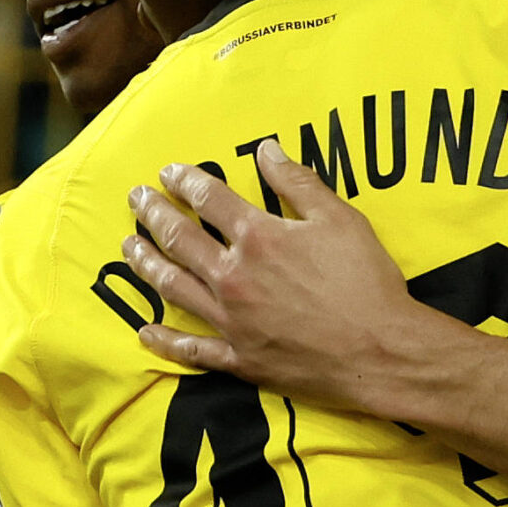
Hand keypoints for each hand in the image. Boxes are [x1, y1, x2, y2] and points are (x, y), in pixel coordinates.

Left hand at [125, 138, 448, 414]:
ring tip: (129, 248)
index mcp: (258, 238)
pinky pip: (190, 349)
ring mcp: (231, 319)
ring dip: (146, 264)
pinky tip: (144, 331)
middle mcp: (233, 276)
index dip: (186, 182)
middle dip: (153, 215)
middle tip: (135, 200)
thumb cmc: (366, 281)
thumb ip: (299, 183)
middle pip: (180, 240)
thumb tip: (266, 150)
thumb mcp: (341, 220)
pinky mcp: (238, 357)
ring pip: (173, 287)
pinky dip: (164, 341)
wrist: (378, 350)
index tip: (168, 172)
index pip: (209, 200)